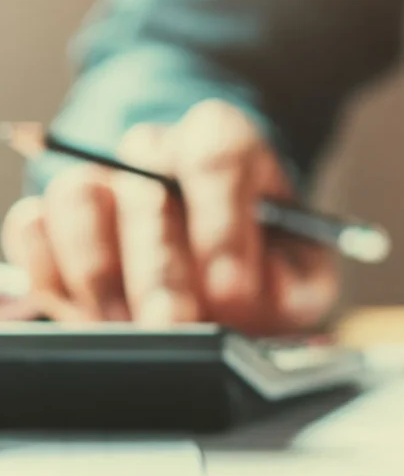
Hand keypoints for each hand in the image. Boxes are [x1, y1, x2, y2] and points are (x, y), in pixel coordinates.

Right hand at [0, 100, 338, 334]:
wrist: (222, 264)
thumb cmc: (264, 264)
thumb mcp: (301, 273)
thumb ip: (294, 281)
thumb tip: (259, 289)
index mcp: (226, 146)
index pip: (218, 154)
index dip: (222, 223)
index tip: (231, 286)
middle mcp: (157, 151)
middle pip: (145, 189)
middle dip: (160, 270)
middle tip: (175, 326)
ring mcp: (102, 177)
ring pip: (77, 196)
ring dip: (101, 274)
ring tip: (130, 329)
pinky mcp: (51, 216)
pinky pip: (30, 226)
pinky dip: (53, 273)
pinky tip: (90, 314)